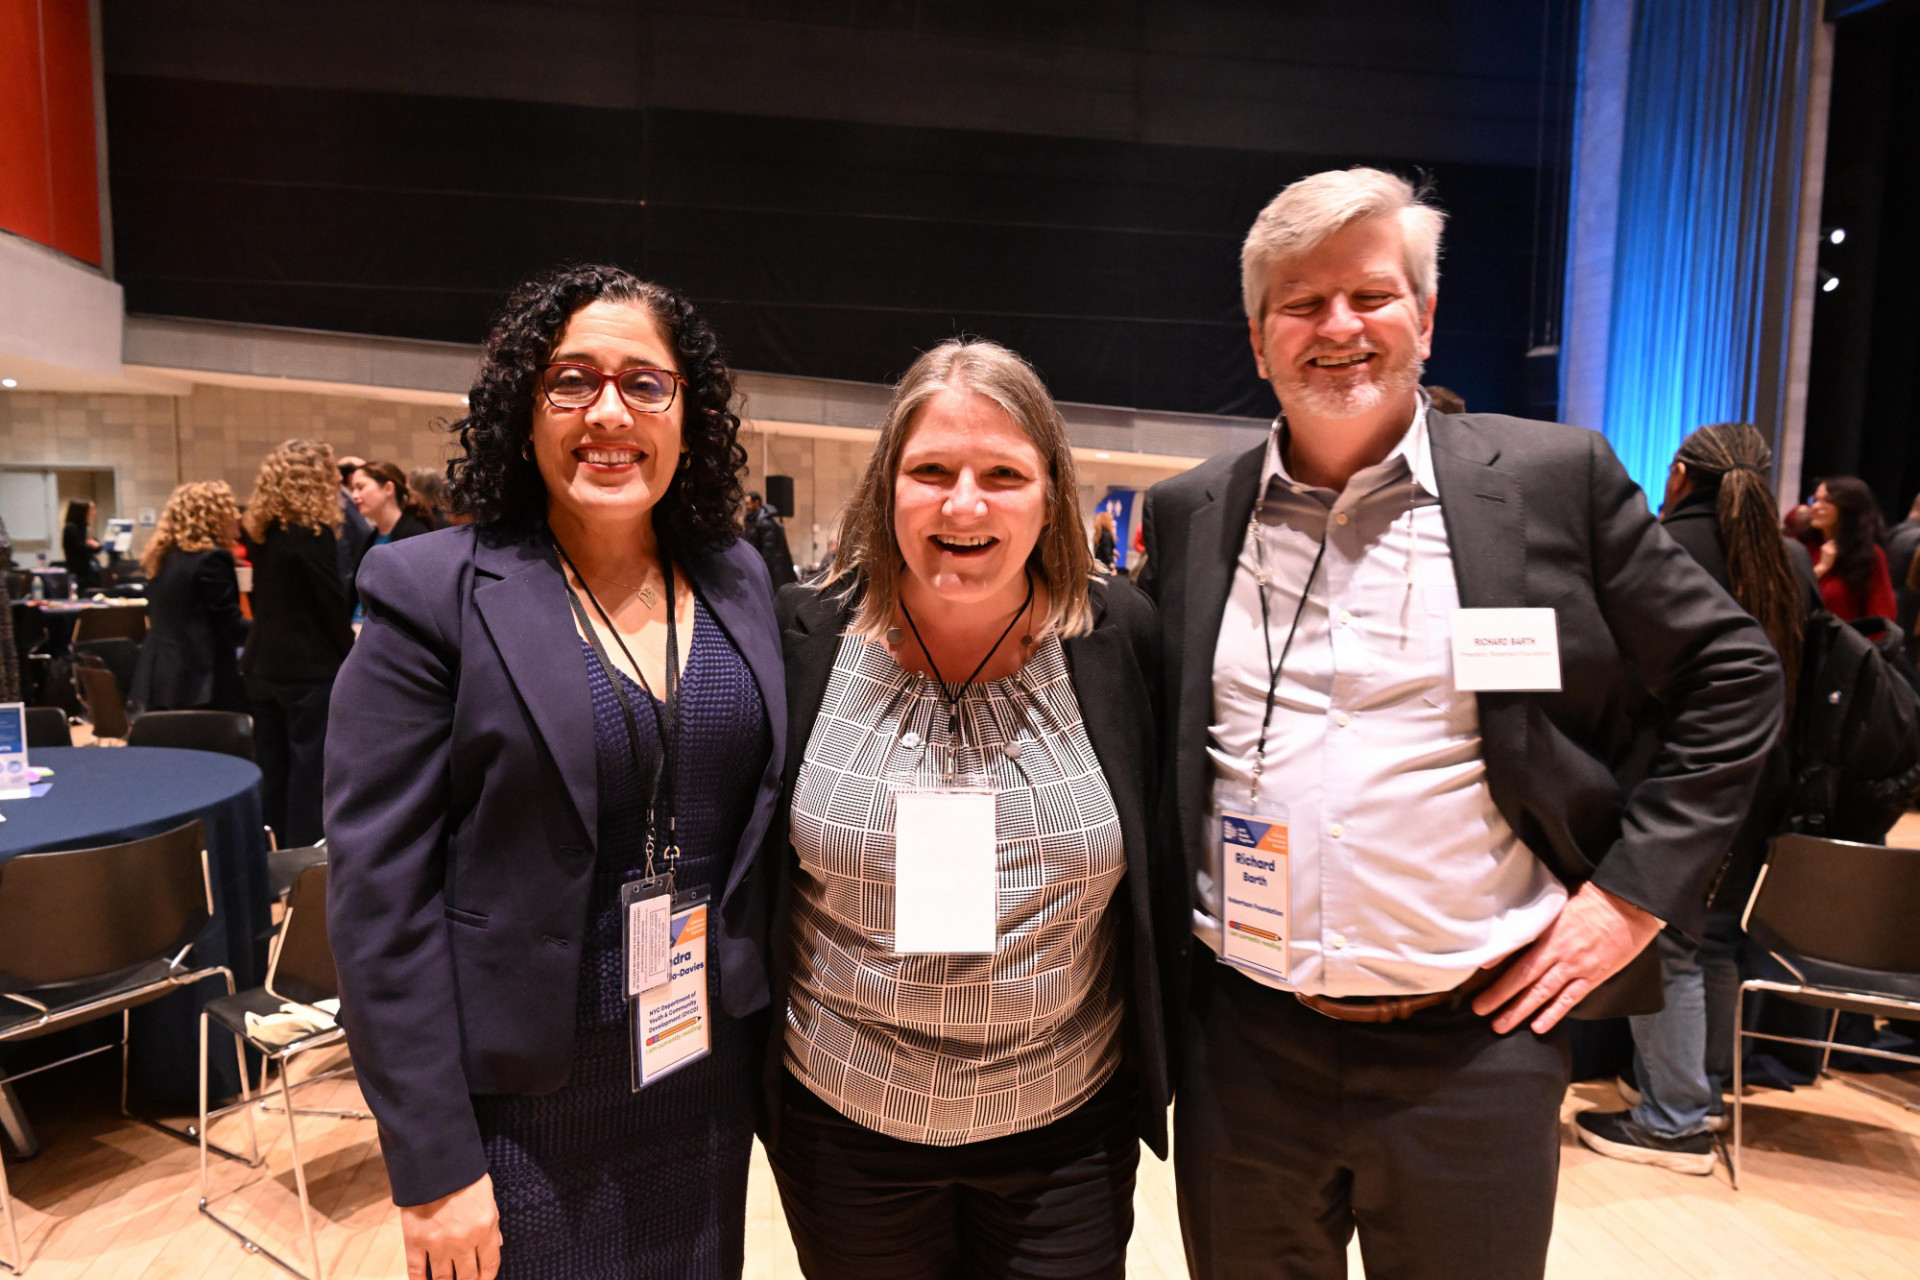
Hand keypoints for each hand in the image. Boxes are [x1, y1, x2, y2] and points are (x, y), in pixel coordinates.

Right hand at [400, 1173, 501, 1279]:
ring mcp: (437, 1243)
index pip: (489, 1265)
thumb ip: (493, 1225)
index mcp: (484, 1230)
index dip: (487, 1278)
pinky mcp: (415, 1241)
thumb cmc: (466, 1178)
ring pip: (442, 1279)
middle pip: (467, 1277)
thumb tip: (497, 1246)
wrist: (435, 1163)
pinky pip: (416, 1271)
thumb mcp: (488, 1199)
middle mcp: (462, 1242)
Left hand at [1471, 883, 1662, 1034]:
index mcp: (1549, 932)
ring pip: (1543, 994)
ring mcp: (1577, 967)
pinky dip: (1554, 1014)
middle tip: (1479, 1010)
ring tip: (1500, 1025)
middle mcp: (1559, 953)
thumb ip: (1538, 917)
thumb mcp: (1559, 900)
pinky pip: (1570, 999)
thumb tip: (1513, 926)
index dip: (1497, 965)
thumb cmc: (1594, 897)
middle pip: (1524, 978)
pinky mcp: (1594, 977)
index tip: (1477, 978)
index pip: (1517, 953)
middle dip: (1500, 997)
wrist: (1631, 905)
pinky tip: (1538, 1026)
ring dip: (1519, 1011)